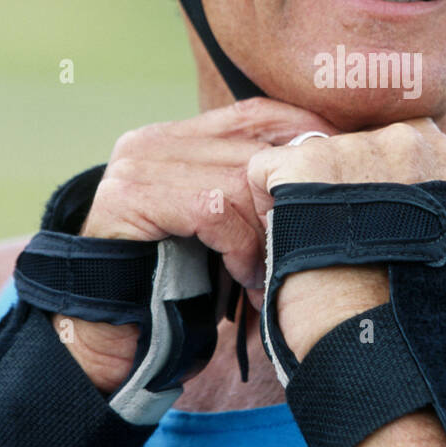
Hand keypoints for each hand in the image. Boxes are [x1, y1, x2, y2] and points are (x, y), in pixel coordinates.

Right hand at [52, 99, 338, 391]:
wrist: (107, 333)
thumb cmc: (175, 282)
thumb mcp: (223, 228)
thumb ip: (253, 193)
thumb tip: (327, 167)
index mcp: (175, 138)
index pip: (257, 113)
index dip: (304, 135)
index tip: (338, 171)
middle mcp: (151, 142)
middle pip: (252, 150)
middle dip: (287, 201)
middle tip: (303, 247)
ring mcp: (134, 167)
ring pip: (238, 181)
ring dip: (264, 234)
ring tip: (267, 274)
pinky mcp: (127, 199)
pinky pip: (212, 209)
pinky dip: (239, 246)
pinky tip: (243, 276)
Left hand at [246, 119, 445, 359]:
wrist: (380, 336)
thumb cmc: (407, 301)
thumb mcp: (435, 232)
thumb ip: (416, 191)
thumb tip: (388, 187)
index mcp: (442, 153)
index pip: (388, 145)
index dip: (369, 184)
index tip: (372, 226)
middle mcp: (404, 136)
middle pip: (345, 147)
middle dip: (335, 186)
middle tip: (345, 241)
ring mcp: (354, 145)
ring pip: (305, 159)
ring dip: (303, 197)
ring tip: (321, 246)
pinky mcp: (305, 161)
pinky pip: (263, 172)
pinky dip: (266, 209)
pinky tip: (292, 244)